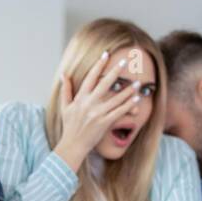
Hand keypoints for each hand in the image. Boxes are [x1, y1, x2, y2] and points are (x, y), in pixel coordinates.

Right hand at [52, 51, 141, 172]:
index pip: (90, 77)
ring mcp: (97, 114)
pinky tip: (137, 99)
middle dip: (115, 71)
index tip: (106, 54)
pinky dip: (129, 105)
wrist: (72, 146)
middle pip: (105, 84)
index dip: (98, 65)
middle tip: (125, 61)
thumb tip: (63, 75)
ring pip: (116, 98)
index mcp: (80, 99)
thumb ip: (65, 90)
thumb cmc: (69, 127)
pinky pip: (119, 112)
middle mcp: (89, 104)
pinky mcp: (104, 123)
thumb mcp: (65, 107)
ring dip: (128, 90)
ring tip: (138, 82)